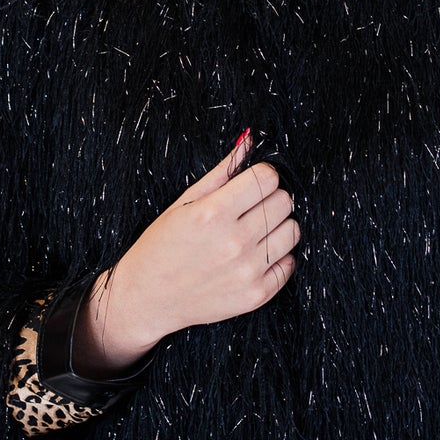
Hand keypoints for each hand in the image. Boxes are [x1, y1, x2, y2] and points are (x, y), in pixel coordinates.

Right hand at [79, 130, 299, 366]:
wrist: (147, 298)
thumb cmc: (161, 246)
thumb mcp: (184, 203)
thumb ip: (221, 172)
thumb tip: (250, 141)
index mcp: (213, 213)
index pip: (267, 178)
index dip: (261, 176)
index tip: (251, 184)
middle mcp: (234, 242)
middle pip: (284, 201)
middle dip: (270, 199)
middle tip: (250, 208)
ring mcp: (247, 271)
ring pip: (293, 231)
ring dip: (278, 226)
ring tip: (254, 231)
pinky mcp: (256, 295)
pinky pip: (289, 264)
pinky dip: (278, 257)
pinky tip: (256, 256)